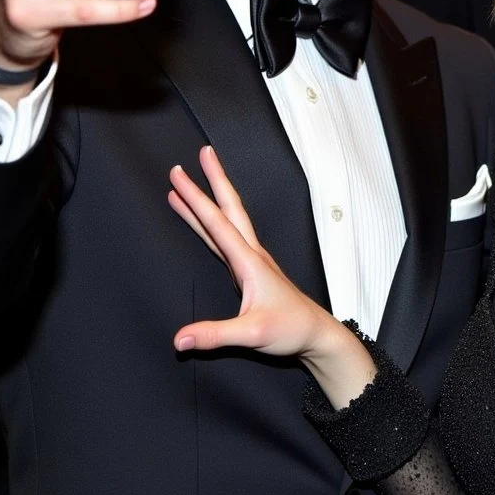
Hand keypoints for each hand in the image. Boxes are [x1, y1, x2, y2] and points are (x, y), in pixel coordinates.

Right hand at [170, 147, 375, 407]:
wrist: (315, 333)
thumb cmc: (290, 329)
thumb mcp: (251, 334)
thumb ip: (214, 335)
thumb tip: (179, 340)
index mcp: (249, 262)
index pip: (217, 223)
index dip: (195, 198)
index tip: (179, 175)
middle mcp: (251, 254)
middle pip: (229, 208)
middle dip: (214, 180)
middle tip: (202, 154)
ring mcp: (252, 260)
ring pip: (228, 220)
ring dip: (209, 199)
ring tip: (186, 184)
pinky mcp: (250, 270)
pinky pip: (226, 238)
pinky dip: (210, 224)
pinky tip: (201, 222)